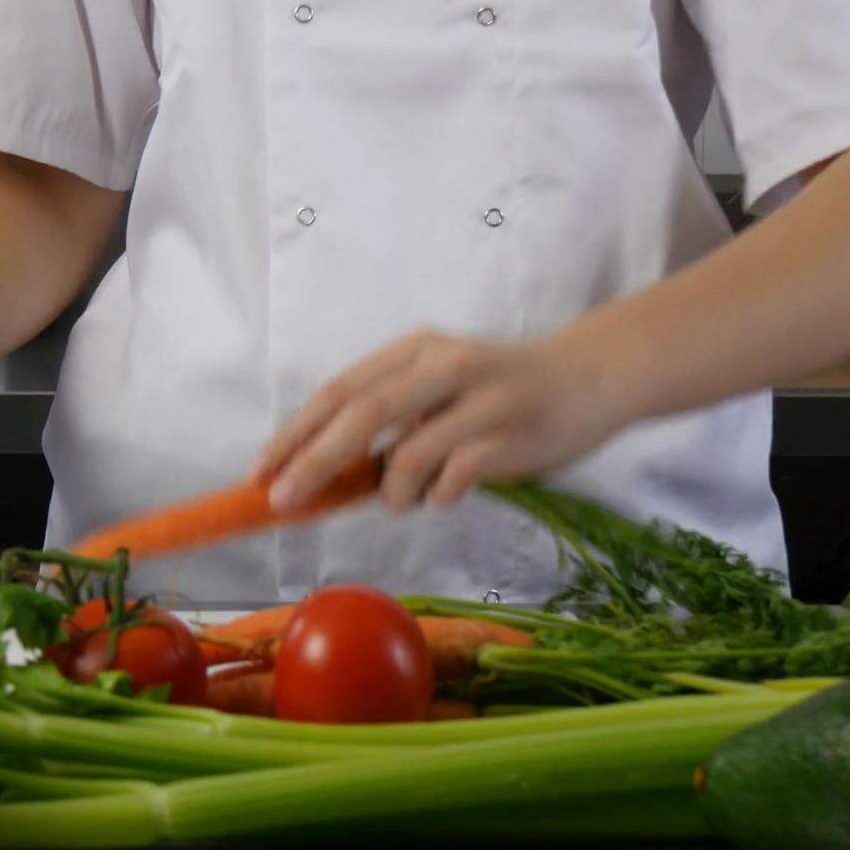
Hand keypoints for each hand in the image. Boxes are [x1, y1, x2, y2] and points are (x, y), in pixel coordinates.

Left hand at [253, 329, 623, 512]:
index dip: (295, 433)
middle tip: (284, 500)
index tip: (260, 471)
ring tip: (402, 500)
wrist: (588, 377)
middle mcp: (444, 365)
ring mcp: (480, 399)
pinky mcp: (511, 434)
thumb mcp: (439, 384)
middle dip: (313, 462)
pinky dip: (436, 497)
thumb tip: (321, 469)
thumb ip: (390, 415)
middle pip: (362, 415)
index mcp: (415, 349)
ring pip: (407, 455)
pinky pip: (452, 479)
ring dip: (392, 493)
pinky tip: (445, 495)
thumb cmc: (500, 390)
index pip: (340, 391)